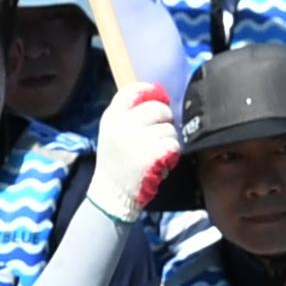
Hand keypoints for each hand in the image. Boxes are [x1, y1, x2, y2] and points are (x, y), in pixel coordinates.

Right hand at [86, 82, 179, 221]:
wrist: (112, 194)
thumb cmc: (116, 161)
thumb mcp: (112, 131)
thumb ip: (130, 113)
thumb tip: (158, 95)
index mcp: (111, 116)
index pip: (133, 90)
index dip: (151, 92)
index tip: (159, 99)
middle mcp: (122, 125)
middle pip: (158, 108)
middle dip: (165, 119)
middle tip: (161, 131)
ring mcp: (137, 140)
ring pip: (169, 129)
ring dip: (169, 140)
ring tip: (157, 152)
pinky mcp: (152, 156)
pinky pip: (174, 145)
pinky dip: (172, 153)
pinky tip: (162, 161)